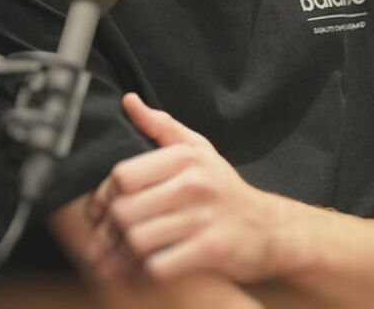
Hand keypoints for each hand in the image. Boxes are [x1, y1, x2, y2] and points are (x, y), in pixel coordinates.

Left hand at [84, 93, 283, 284]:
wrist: (270, 228)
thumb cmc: (223, 188)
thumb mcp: (198, 149)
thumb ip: (160, 126)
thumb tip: (128, 101)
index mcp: (185, 157)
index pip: (122, 176)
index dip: (104, 196)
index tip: (103, 211)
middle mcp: (195, 183)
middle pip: (124, 210)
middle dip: (110, 231)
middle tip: (109, 240)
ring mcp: (204, 218)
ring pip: (137, 240)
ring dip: (124, 255)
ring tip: (125, 257)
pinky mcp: (212, 251)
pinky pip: (159, 267)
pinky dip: (146, 273)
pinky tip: (148, 269)